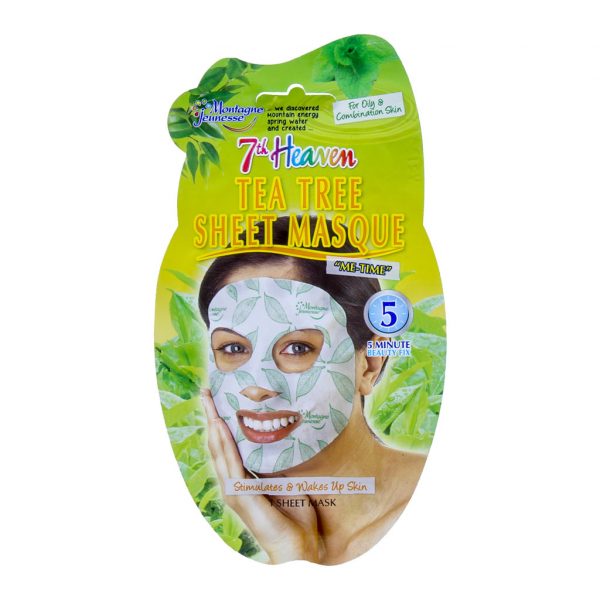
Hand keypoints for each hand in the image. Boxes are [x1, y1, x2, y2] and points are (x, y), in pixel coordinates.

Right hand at [201, 389, 319, 562]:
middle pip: (218, 443)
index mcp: (242, 479)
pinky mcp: (242, 496)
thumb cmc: (295, 517)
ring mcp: (235, 491)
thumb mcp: (285, 480)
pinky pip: (232, 464)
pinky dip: (225, 444)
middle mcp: (234, 483)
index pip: (227, 444)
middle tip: (206, 392)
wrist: (299, 547)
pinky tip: (220, 426)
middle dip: (212, 416)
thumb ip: (276, 462)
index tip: (216, 398)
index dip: (221, 421)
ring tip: (210, 402)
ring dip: (214, 424)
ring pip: (221, 450)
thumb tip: (281, 436)